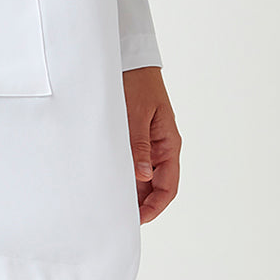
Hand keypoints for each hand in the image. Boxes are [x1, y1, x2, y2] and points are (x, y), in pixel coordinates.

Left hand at [122, 66, 180, 223]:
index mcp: (169, 143)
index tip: (138, 219)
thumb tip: (143, 177)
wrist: (131, 60)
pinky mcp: (136, 137)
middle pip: (156, 186)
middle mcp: (162, 147)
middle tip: (119, 216)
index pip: (168, 186)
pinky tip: (111, 180)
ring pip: (144, 177)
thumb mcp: (136, 114)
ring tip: (112, 203)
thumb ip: (139, 145)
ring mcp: (150, 143)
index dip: (155, 206)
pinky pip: (134, 162)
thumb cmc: (137, 83)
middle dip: (142, 204)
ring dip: (132, 190)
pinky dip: (125, 174)